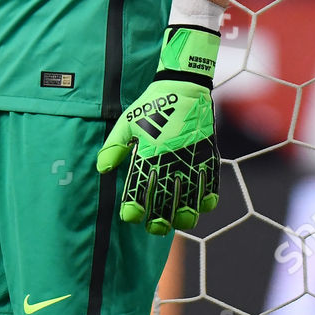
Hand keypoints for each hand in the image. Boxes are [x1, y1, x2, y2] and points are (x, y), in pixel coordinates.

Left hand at [96, 26, 220, 233]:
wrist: (183, 86)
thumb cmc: (151, 105)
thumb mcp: (126, 123)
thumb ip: (114, 147)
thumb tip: (102, 169)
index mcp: (148, 153)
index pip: (139, 189)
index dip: (134, 208)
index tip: (130, 217)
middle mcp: (170, 160)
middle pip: (165, 201)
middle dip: (158, 220)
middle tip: (153, 228)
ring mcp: (191, 159)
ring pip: (190, 199)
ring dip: (184, 215)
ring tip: (178, 222)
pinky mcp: (208, 155)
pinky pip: (211, 184)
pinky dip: (207, 198)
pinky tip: (201, 206)